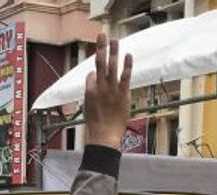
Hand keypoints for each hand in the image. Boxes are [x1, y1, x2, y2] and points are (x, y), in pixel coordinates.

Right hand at [83, 33, 132, 149]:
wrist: (103, 136)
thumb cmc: (96, 126)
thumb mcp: (89, 109)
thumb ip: (91, 95)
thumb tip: (92, 83)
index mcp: (89, 91)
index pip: (92, 74)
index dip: (95, 73)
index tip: (98, 74)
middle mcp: (99, 87)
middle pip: (99, 63)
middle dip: (100, 47)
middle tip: (101, 34)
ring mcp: (110, 90)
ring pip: (111, 66)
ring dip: (113, 51)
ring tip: (114, 39)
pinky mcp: (122, 94)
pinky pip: (124, 76)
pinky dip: (127, 65)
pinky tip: (128, 55)